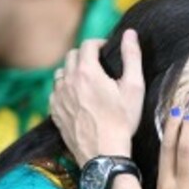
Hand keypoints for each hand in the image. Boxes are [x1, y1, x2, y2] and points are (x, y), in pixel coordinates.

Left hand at [50, 29, 144, 165]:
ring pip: (61, 73)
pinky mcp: (54, 112)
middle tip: (98, 65)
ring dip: (72, 72)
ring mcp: (58, 97)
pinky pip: (55, 92)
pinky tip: (77, 98)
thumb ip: (132, 56)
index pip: (88, 44)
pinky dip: (64, 89)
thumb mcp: (134, 87)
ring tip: (86, 81)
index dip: (98, 44)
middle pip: (72, 56)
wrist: (104, 155)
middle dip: (84, 56)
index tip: (106, 50)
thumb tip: (130, 33)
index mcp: (87, 71)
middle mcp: (68, 81)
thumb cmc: (122, 122)